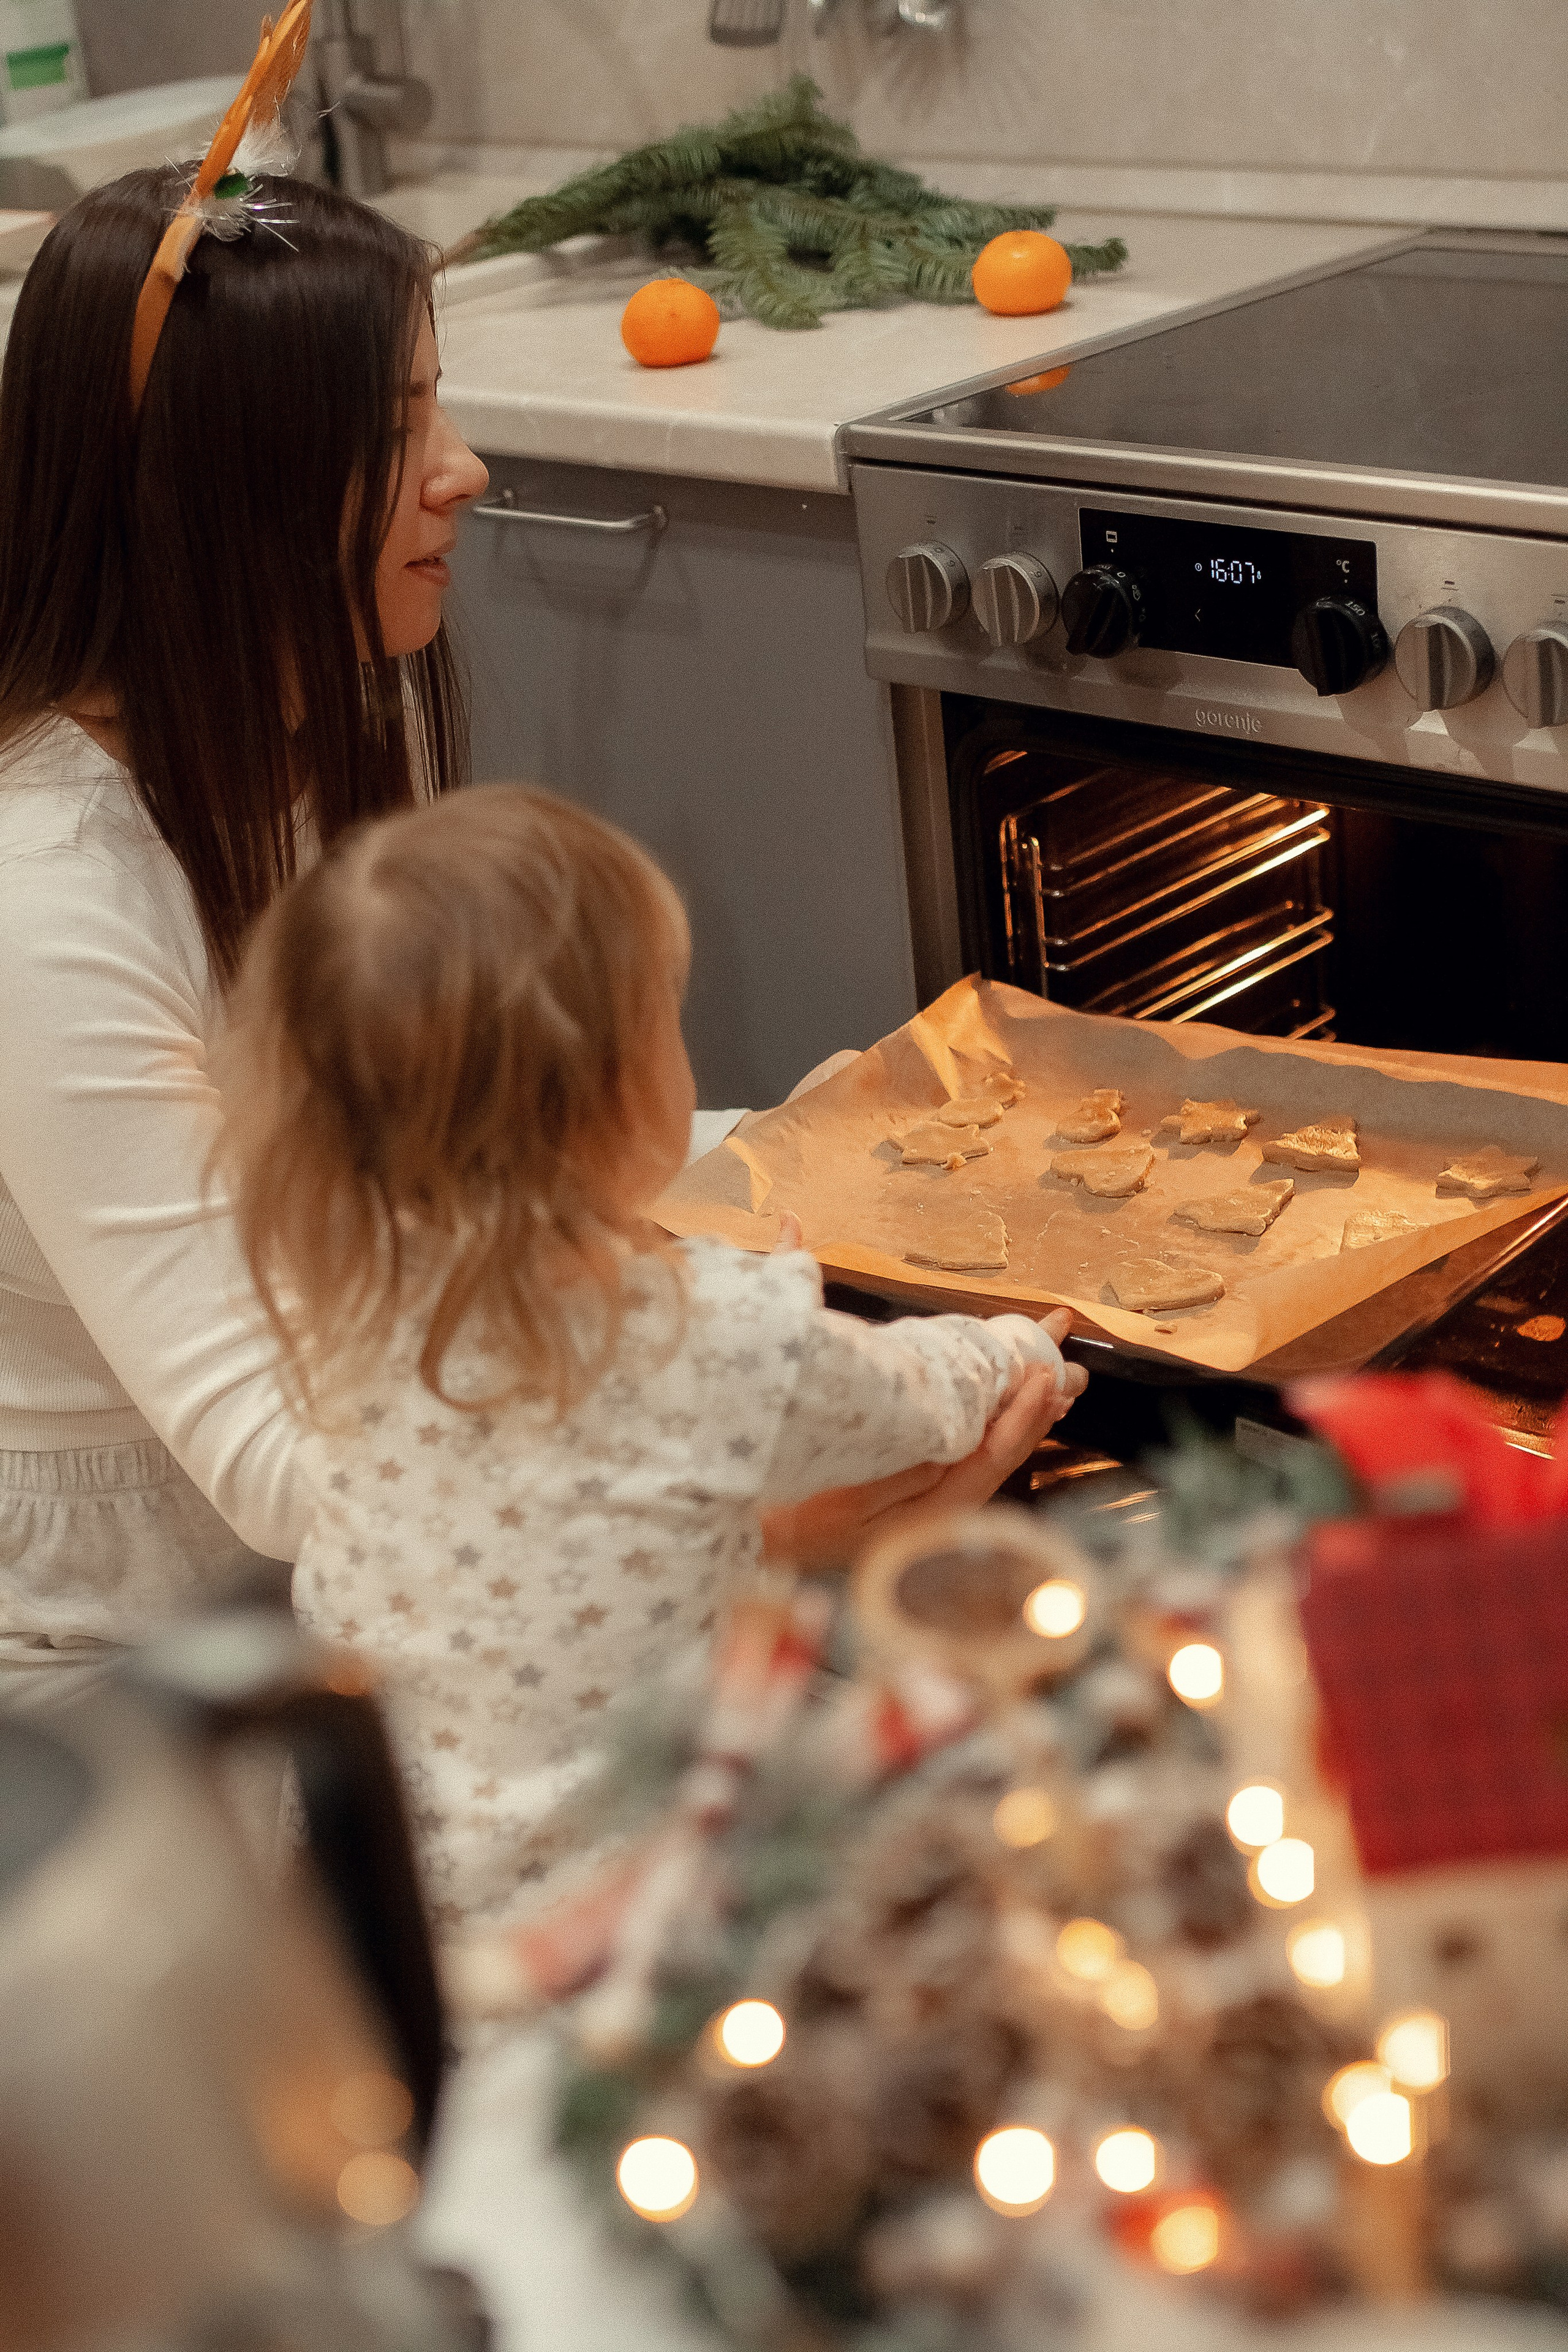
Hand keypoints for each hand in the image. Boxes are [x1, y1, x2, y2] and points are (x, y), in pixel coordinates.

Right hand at [760, 1311, 1087, 1571]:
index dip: (1022, 1414)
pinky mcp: (915, 1494)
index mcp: (932, 1511)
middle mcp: (942, 1510)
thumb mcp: (846, 1499)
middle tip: (1067, 1363)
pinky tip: (996, 1408)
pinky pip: (966, 1454)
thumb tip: (952, 1437)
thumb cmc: (794, 1523)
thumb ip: (904, 1471)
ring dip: (1017, 1413)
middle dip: (1036, 1406)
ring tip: (1047, 1378)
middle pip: (1002, 1452)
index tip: (1045, 1376)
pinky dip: (987, 1424)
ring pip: (987, 1452)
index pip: (992, 1456)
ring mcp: (930, 1503)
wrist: (763, 1548)